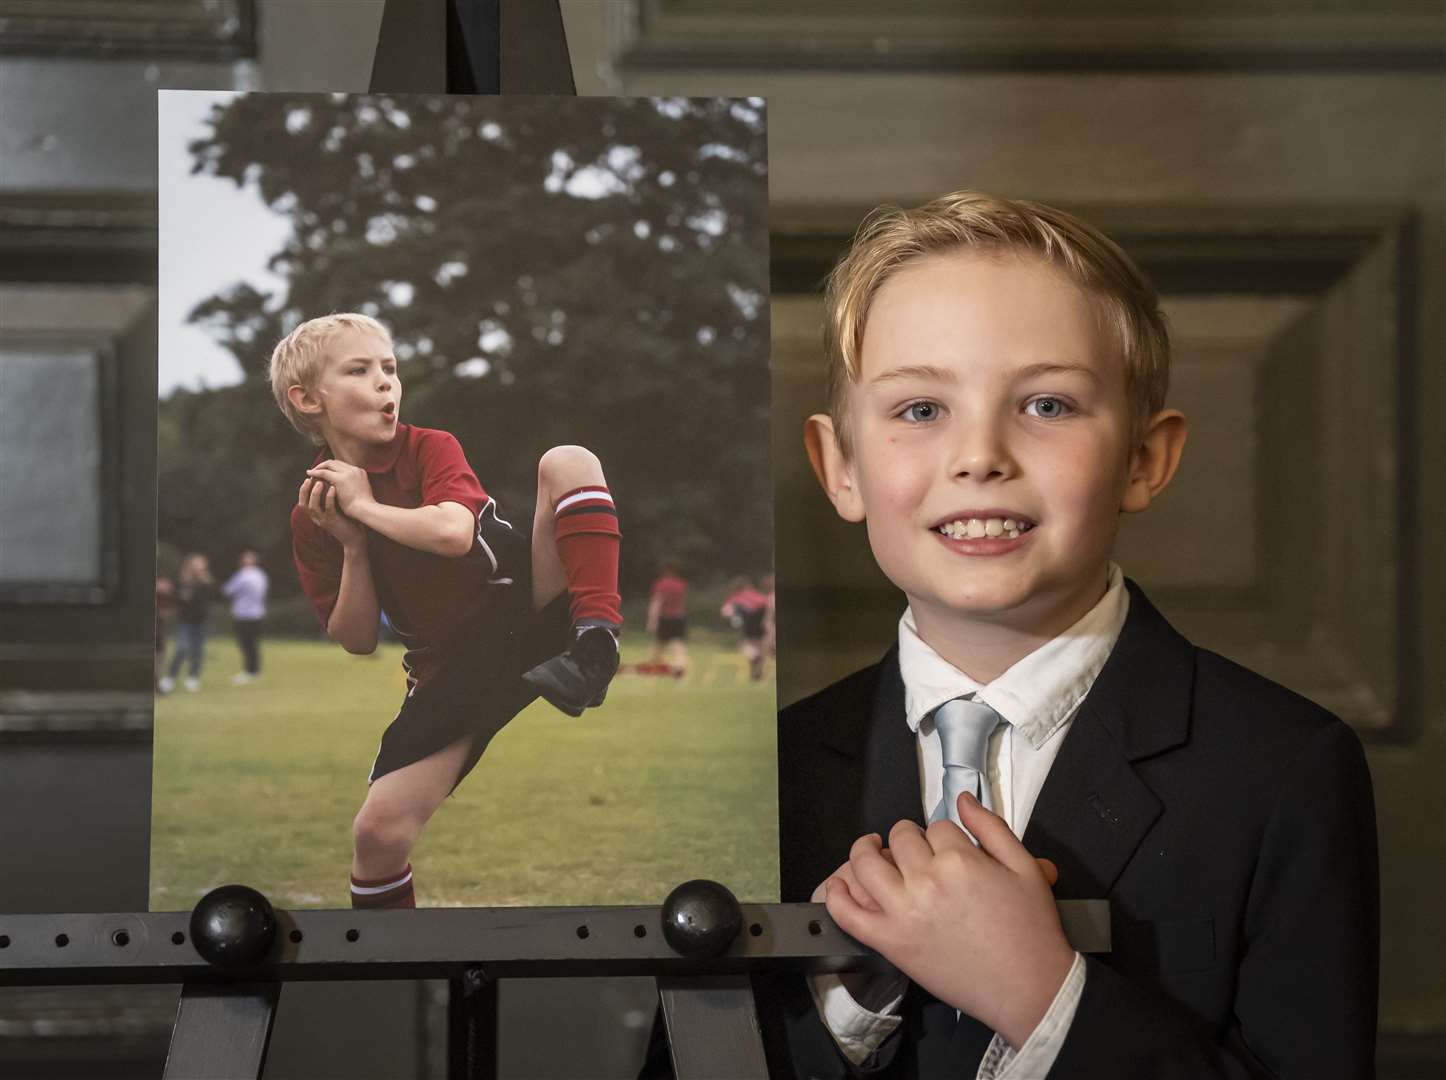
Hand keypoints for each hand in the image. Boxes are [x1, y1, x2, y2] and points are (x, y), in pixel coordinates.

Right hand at [299, 476, 363, 547]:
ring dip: (315, 493)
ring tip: (320, 481)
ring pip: (313, 506)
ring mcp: (324, 520)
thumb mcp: (333, 508)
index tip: (307, 478)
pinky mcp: (334, 521)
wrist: (354, 536)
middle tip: (310, 478)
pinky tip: (333, 488)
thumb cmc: (344, 519)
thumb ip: (327, 498)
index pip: (302, 501)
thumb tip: (327, 480)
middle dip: (305, 490)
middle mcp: (316, 518)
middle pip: (304, 504)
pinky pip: (329, 508)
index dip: (303, 490)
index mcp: (315, 514)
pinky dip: (329, 497)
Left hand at [305, 459, 373, 515]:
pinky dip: (316, 472)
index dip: (332, 467)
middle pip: (335, 462)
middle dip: (324, 465)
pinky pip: (324, 472)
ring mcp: (348, 473)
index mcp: (360, 472)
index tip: (324, 471)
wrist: (366, 510)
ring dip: (319, 467)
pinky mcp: (340, 479)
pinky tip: (310, 474)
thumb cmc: (364, 506)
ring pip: (329, 464)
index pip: (342, 465)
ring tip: (311, 473)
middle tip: (315, 470)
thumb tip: (345, 486)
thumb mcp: (361, 491)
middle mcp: (354, 469)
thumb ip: (353, 485)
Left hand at [823, 792, 1074, 1049]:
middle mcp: (926, 881)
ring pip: (865, 864)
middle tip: (918, 853)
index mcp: (960, 860)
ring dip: (865, 852)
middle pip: (900, 838)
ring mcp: (903, 912)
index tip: (950, 850)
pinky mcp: (890, 942)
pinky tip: (838, 883)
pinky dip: (836, 895)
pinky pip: (848, 914)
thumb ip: (991, 827)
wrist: (1029, 988)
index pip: (937, 826)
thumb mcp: (1025, 868)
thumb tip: (962, 799)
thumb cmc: (1031, 931)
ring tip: (873, 852)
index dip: (943, 836)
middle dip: (909, 839)